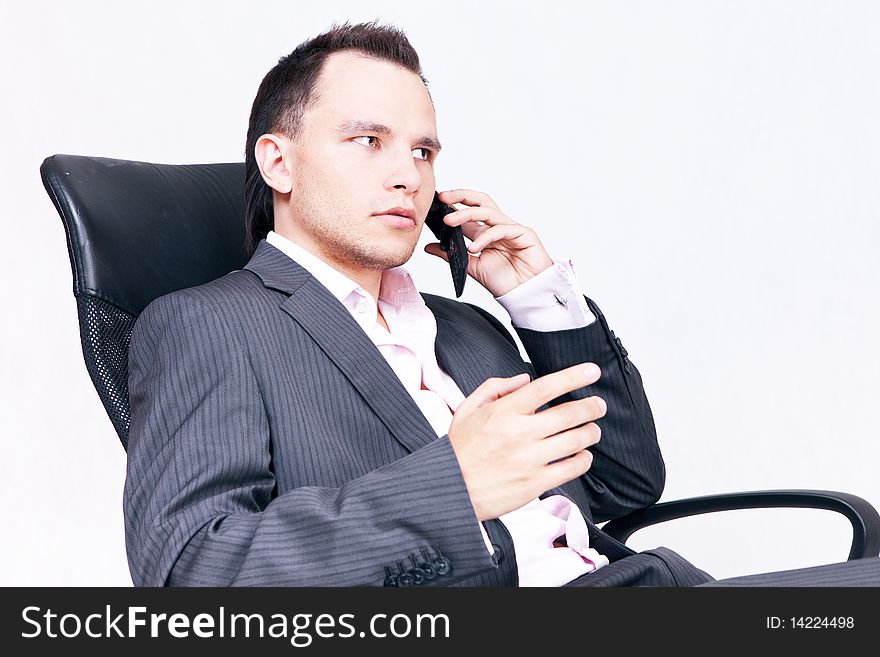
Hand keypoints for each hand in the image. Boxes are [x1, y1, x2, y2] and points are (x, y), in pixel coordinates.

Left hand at [424, 189, 554, 296]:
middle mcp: (498, 227)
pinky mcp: (523, 234)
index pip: (469, 212)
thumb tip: (429, 246)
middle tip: (443, 198)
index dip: (453, 205)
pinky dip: (485, 237)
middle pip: (480, 202)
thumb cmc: (505, 281)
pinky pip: (501, 230)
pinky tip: (473, 248)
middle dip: (461, 196)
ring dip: (466, 214)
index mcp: (485, 233)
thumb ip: (451, 255)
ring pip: (488, 212)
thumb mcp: (471, 267)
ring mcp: (511, 228)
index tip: (435, 203)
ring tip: (449, 222)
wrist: (525, 295)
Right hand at [447, 363, 606, 520]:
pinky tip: (583, 455)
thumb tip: (523, 379)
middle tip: (598, 405)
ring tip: (593, 430)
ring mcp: (530, 459)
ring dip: (591, 432)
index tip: (592, 371)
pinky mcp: (535, 483)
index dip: (574, 376)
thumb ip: (494, 388)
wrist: (451, 489)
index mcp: (504, 412)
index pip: (546, 387)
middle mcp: (520, 433)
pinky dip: (584, 459)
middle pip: (569, 413)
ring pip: (576, 440)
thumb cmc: (459, 450)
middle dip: (591, 406)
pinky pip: (571, 469)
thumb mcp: (467, 409)